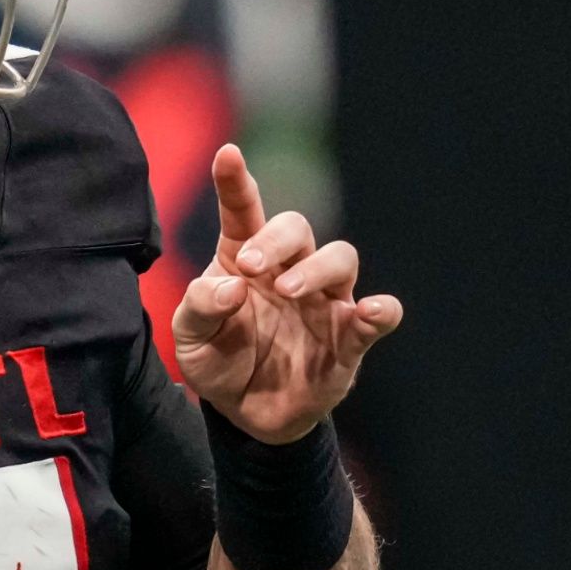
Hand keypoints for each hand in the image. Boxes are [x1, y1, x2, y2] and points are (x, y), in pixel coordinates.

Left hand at [172, 144, 403, 442]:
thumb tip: (232, 286)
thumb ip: (201, 306)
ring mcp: (324, 302)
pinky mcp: (349, 340)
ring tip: (287, 290)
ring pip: (340, 258)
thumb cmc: (218, 361)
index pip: (243, 212)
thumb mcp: (191, 338)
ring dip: (316, 268)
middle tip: (249, 266)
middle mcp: (289, 271)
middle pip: (296, 228)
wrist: (246, 415)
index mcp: (243, 261)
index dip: (236, 182)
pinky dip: (379, 311)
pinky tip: (371, 311)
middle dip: (274, 239)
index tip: (227, 154)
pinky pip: (374, 318)